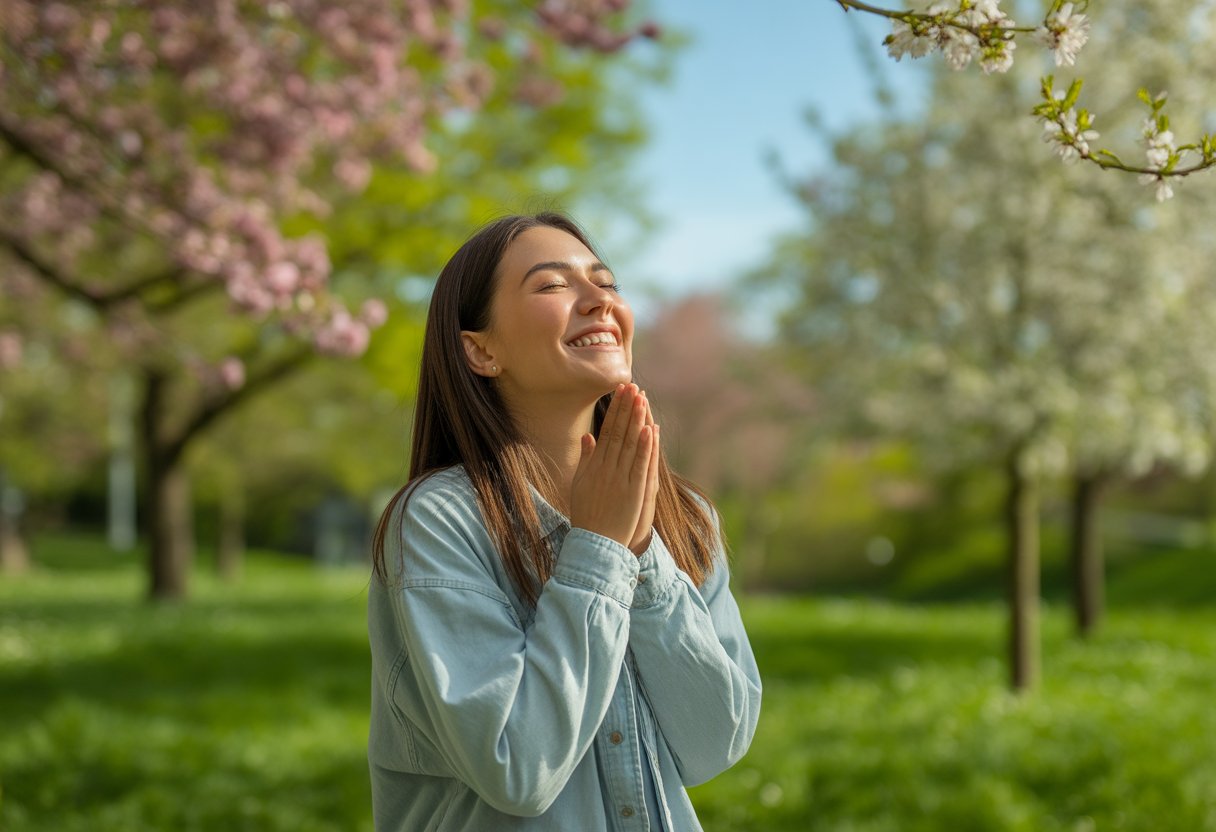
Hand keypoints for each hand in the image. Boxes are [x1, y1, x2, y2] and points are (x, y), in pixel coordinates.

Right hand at [569, 384, 654, 550]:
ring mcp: (620, 480)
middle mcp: (606, 469)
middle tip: (633, 386)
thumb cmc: (586, 515)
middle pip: (618, 433)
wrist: (594, 544)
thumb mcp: (580, 484)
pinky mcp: (634, 492)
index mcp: (594, 465)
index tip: (620, 392)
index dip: (615, 410)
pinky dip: (645, 448)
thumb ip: (585, 459)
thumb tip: (587, 437)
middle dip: (626, 408)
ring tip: (642, 399)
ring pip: (630, 445)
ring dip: (637, 421)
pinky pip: (640, 465)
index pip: (606, 431)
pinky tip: (649, 430)